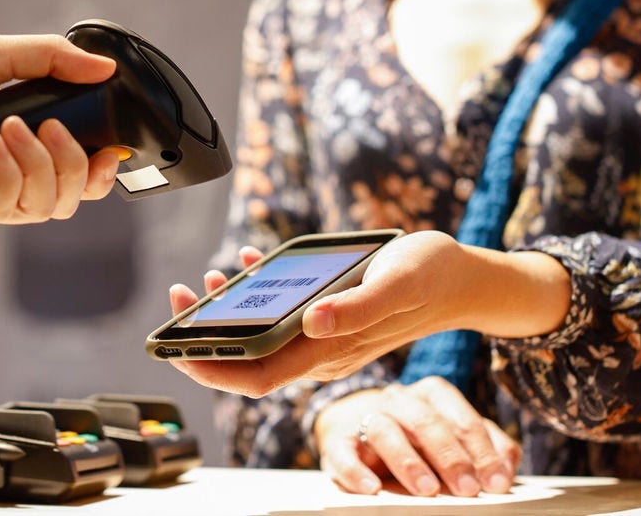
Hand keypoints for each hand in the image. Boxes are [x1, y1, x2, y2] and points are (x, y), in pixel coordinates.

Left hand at [0, 33, 121, 227]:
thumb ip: (53, 59)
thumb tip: (105, 67)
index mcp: (18, 134)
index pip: (73, 168)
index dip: (97, 168)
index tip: (107, 152)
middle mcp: (4, 168)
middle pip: (67, 195)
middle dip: (72, 165)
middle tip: (50, 131)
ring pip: (43, 207)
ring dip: (37, 166)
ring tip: (5, 130)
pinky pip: (6, 210)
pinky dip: (8, 175)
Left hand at [166, 230, 568, 396]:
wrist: (464, 280)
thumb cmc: (432, 277)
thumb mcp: (396, 282)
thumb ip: (357, 307)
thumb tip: (313, 320)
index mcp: (332, 351)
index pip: (256, 379)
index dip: (211, 369)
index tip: (176, 348)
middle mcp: (323, 353)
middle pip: (250, 361)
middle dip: (208, 336)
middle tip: (180, 298)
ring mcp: (327, 340)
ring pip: (264, 339)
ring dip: (231, 314)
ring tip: (211, 277)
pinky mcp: (332, 322)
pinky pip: (285, 318)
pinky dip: (261, 294)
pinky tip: (252, 261)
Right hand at [314, 380, 519, 496]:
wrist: (360, 430)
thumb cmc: (419, 438)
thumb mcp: (456, 439)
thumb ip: (487, 448)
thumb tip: (506, 468)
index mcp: (432, 395)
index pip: (460, 416)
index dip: (481, 450)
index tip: (496, 482)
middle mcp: (399, 400)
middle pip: (425, 420)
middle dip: (450, 456)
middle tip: (468, 489)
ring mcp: (366, 417)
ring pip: (384, 428)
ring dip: (407, 460)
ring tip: (427, 490)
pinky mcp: (339, 440)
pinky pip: (343, 450)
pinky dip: (355, 470)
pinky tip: (372, 488)